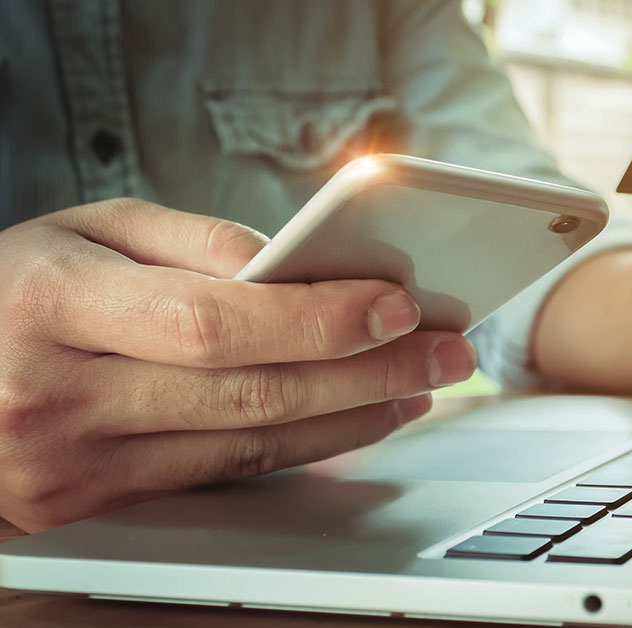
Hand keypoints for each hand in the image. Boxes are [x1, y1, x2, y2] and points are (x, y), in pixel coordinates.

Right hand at [0, 199, 476, 531]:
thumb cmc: (12, 289)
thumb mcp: (85, 230)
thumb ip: (190, 239)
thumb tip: (294, 268)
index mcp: (54, 306)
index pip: (212, 320)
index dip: (316, 318)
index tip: (399, 304)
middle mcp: (58, 396)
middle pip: (248, 392)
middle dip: (367, 371)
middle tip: (446, 350)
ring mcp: (74, 466)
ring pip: (248, 445)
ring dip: (351, 416)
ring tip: (419, 384)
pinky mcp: (94, 508)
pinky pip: (223, 475)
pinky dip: (301, 448)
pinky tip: (354, 422)